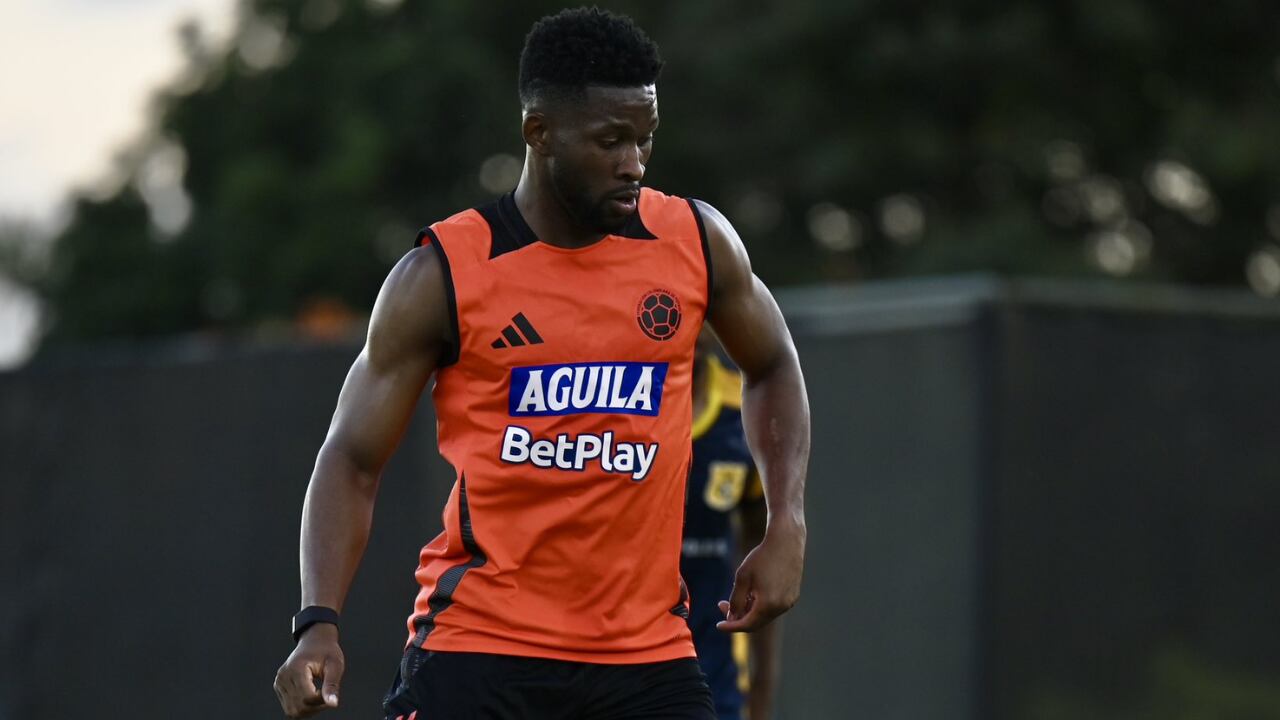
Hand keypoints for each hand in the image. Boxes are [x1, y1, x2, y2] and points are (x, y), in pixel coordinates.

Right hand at [274, 624, 344, 717]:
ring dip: (309, 709)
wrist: (315, 641)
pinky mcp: (278, 686)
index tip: (331, 692)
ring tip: (319, 695)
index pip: (308, 698)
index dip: (322, 701)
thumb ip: (332, 685)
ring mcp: (279, 682)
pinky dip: (302, 707)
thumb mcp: (335, 665)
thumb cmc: (327, 651)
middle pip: (299, 707)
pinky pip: (289, 707)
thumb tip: (333, 704)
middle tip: (327, 695)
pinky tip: (311, 696)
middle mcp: (284, 676)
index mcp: (296, 668)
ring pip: (293, 711)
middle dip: (316, 707)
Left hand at [717, 518, 804, 632]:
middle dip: (738, 617)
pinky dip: (761, 606)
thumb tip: (732, 617)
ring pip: (765, 615)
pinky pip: (774, 607)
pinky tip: (753, 592)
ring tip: (739, 595)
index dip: (731, 627)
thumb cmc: (762, 557)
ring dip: (749, 611)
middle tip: (722, 605)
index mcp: (768, 604)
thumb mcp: (742, 577)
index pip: (747, 625)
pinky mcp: (793, 596)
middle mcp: (781, 607)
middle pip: (756, 622)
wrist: (786, 541)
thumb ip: (736, 600)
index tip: (718, 625)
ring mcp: (789, 602)